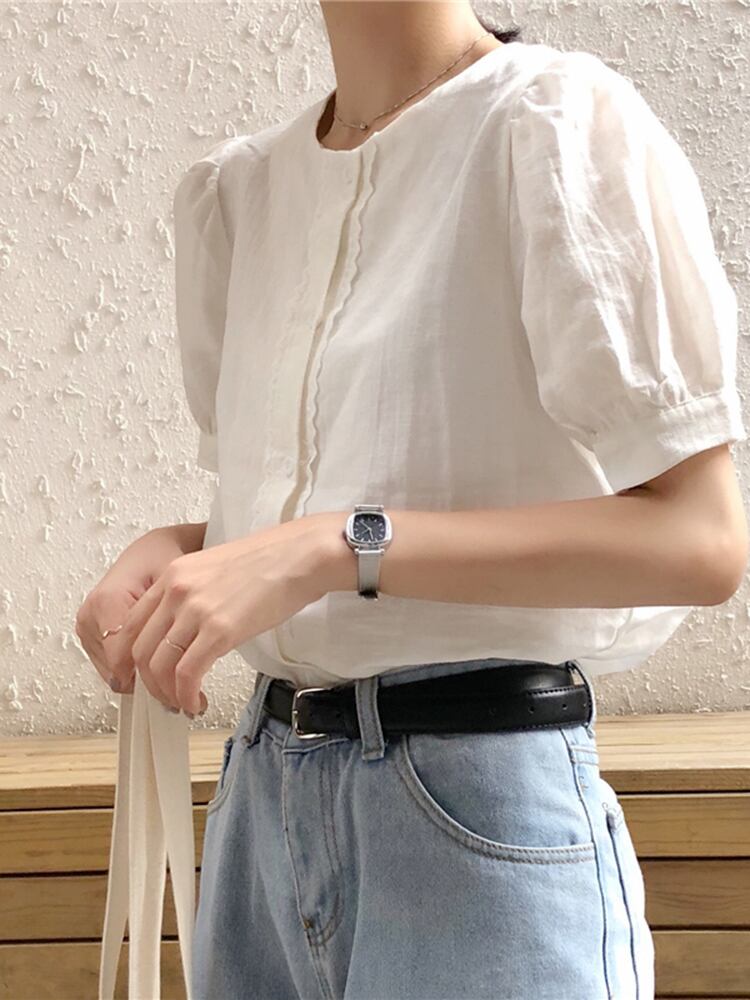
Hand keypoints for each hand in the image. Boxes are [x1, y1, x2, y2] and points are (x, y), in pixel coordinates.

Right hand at [75, 523, 208, 701]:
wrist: (153, 547)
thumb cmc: (165, 557)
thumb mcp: (178, 581)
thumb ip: (175, 613)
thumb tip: (181, 652)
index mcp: (108, 600)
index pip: (123, 658)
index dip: (155, 679)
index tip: (181, 692)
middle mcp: (91, 614)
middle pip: (117, 669)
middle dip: (151, 685)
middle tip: (182, 696)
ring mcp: (88, 624)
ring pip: (113, 672)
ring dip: (142, 682)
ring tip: (174, 682)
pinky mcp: (90, 632)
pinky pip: (111, 665)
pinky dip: (134, 672)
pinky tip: (157, 668)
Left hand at [116, 512, 349, 716]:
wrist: (300, 556)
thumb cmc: (270, 561)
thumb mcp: (215, 570)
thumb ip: (193, 595)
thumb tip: (188, 631)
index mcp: (173, 574)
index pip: (130, 624)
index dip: (131, 659)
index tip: (142, 676)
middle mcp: (176, 590)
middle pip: (138, 649)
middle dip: (147, 683)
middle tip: (163, 698)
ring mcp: (195, 610)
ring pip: (158, 666)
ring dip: (167, 695)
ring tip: (183, 704)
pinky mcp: (219, 631)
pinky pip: (187, 674)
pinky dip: (187, 696)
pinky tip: (197, 703)